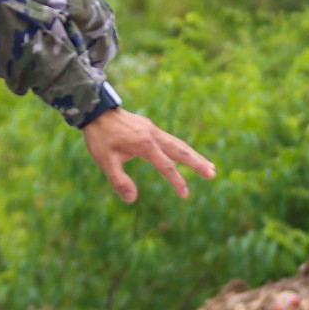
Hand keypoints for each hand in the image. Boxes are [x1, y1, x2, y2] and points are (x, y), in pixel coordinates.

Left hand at [82, 110, 215, 202]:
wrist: (95, 111)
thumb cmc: (99, 137)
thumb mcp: (105, 161)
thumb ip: (119, 180)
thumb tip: (132, 199)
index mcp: (144, 144)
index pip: (166, 166)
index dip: (176, 181)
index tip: (185, 195)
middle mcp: (153, 135)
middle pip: (181, 150)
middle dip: (197, 163)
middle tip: (213, 174)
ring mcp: (152, 129)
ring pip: (178, 143)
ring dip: (194, 155)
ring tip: (208, 166)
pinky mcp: (149, 127)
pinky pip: (170, 139)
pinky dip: (182, 148)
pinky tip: (185, 155)